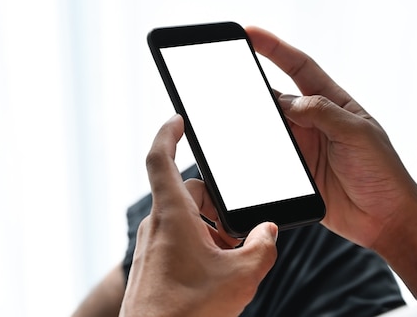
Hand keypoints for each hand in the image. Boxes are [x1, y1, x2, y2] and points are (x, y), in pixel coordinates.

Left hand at [119, 115, 277, 316]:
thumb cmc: (188, 312)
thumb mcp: (240, 276)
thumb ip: (262, 247)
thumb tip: (266, 231)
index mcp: (171, 214)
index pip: (161, 158)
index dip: (169, 132)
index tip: (178, 119)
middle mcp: (156, 225)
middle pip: (189, 194)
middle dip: (217, 205)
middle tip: (239, 231)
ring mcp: (151, 246)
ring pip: (186, 220)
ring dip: (211, 230)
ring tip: (231, 259)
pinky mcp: (152, 265)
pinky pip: (178, 241)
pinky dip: (199, 246)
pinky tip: (216, 273)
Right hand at [246, 26, 416, 248]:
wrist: (385, 218)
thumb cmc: (383, 172)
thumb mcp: (358, 133)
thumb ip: (323, 113)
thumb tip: (288, 102)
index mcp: (331, 102)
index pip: (298, 66)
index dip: (274, 48)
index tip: (250, 34)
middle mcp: (311, 121)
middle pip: (273, 96)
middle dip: (249, 85)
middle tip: (225, 79)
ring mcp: (300, 147)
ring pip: (265, 127)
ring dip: (248, 123)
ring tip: (227, 118)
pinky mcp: (292, 172)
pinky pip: (264, 157)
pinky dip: (250, 153)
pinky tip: (238, 151)